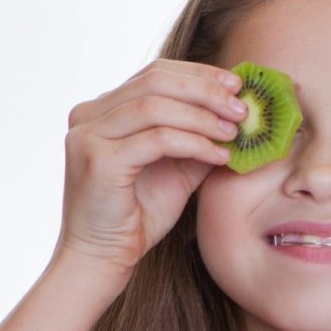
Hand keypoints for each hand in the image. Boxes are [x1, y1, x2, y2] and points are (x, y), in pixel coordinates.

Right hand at [55, 61, 243, 276]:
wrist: (104, 256)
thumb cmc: (139, 213)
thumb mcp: (178, 167)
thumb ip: (199, 137)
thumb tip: (240, 113)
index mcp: (103, 110)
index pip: (155, 74)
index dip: (199, 74)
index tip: (237, 84)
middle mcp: (88, 116)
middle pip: (155, 82)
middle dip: (206, 91)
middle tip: (242, 107)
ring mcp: (88, 135)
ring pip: (155, 107)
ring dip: (203, 117)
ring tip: (235, 131)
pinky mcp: (97, 160)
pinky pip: (157, 140)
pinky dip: (194, 143)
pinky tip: (220, 156)